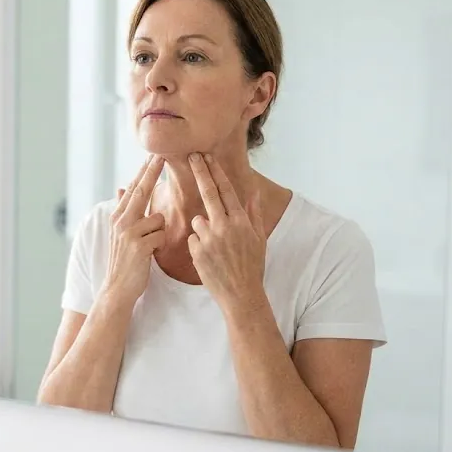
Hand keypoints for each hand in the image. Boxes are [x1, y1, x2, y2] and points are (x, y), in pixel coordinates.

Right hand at [105, 155, 165, 302]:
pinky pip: (160, 235)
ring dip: (159, 233)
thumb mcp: (120, 233)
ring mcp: (128, 232)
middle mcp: (120, 221)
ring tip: (148, 248)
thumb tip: (121, 187)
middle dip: (152, 172)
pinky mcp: (138, 245)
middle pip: (141, 191)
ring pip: (157, 218)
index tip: (154, 155)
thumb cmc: (125, 261)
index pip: (133, 188)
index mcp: (117, 216)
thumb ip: (124, 210)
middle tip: (162, 155)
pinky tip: (150, 255)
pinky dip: (160, 245)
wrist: (117, 288)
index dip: (144, 171)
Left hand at [187, 153, 266, 305]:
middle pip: (208, 193)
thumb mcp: (259, 239)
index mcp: (241, 222)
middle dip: (200, 172)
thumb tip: (253, 193)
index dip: (215, 172)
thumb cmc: (252, 267)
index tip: (206, 157)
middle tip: (192, 156)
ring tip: (217, 248)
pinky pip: (193, 238)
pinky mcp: (197, 251)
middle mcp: (225, 227)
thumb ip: (254, 214)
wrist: (241, 295)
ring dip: (204, 228)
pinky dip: (199, 245)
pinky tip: (210, 258)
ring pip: (198, 220)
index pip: (226, 190)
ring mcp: (209, 239)